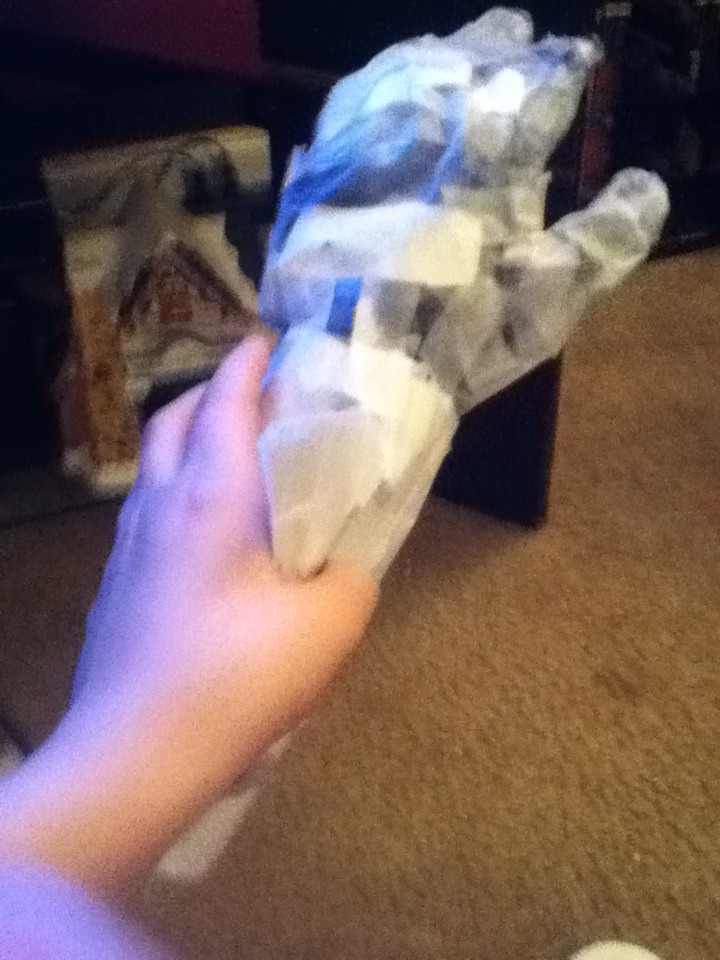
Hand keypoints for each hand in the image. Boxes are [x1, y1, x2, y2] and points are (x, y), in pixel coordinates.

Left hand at [73, 335, 377, 784]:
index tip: (268, 342)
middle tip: (253, 398)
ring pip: (154, 468)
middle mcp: (160, 507)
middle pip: (173, 422)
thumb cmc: (234, 678)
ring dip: (189, 443)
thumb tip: (345, 564)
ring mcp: (128, 548)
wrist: (133, 756)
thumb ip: (351, 578)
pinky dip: (178, 494)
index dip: (248, 365)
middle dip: (210, 394)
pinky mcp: (117, 588)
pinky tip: (208, 538)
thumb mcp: (327, 627)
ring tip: (233, 460)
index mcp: (211, 497)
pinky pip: (148, 514)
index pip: (225, 403)